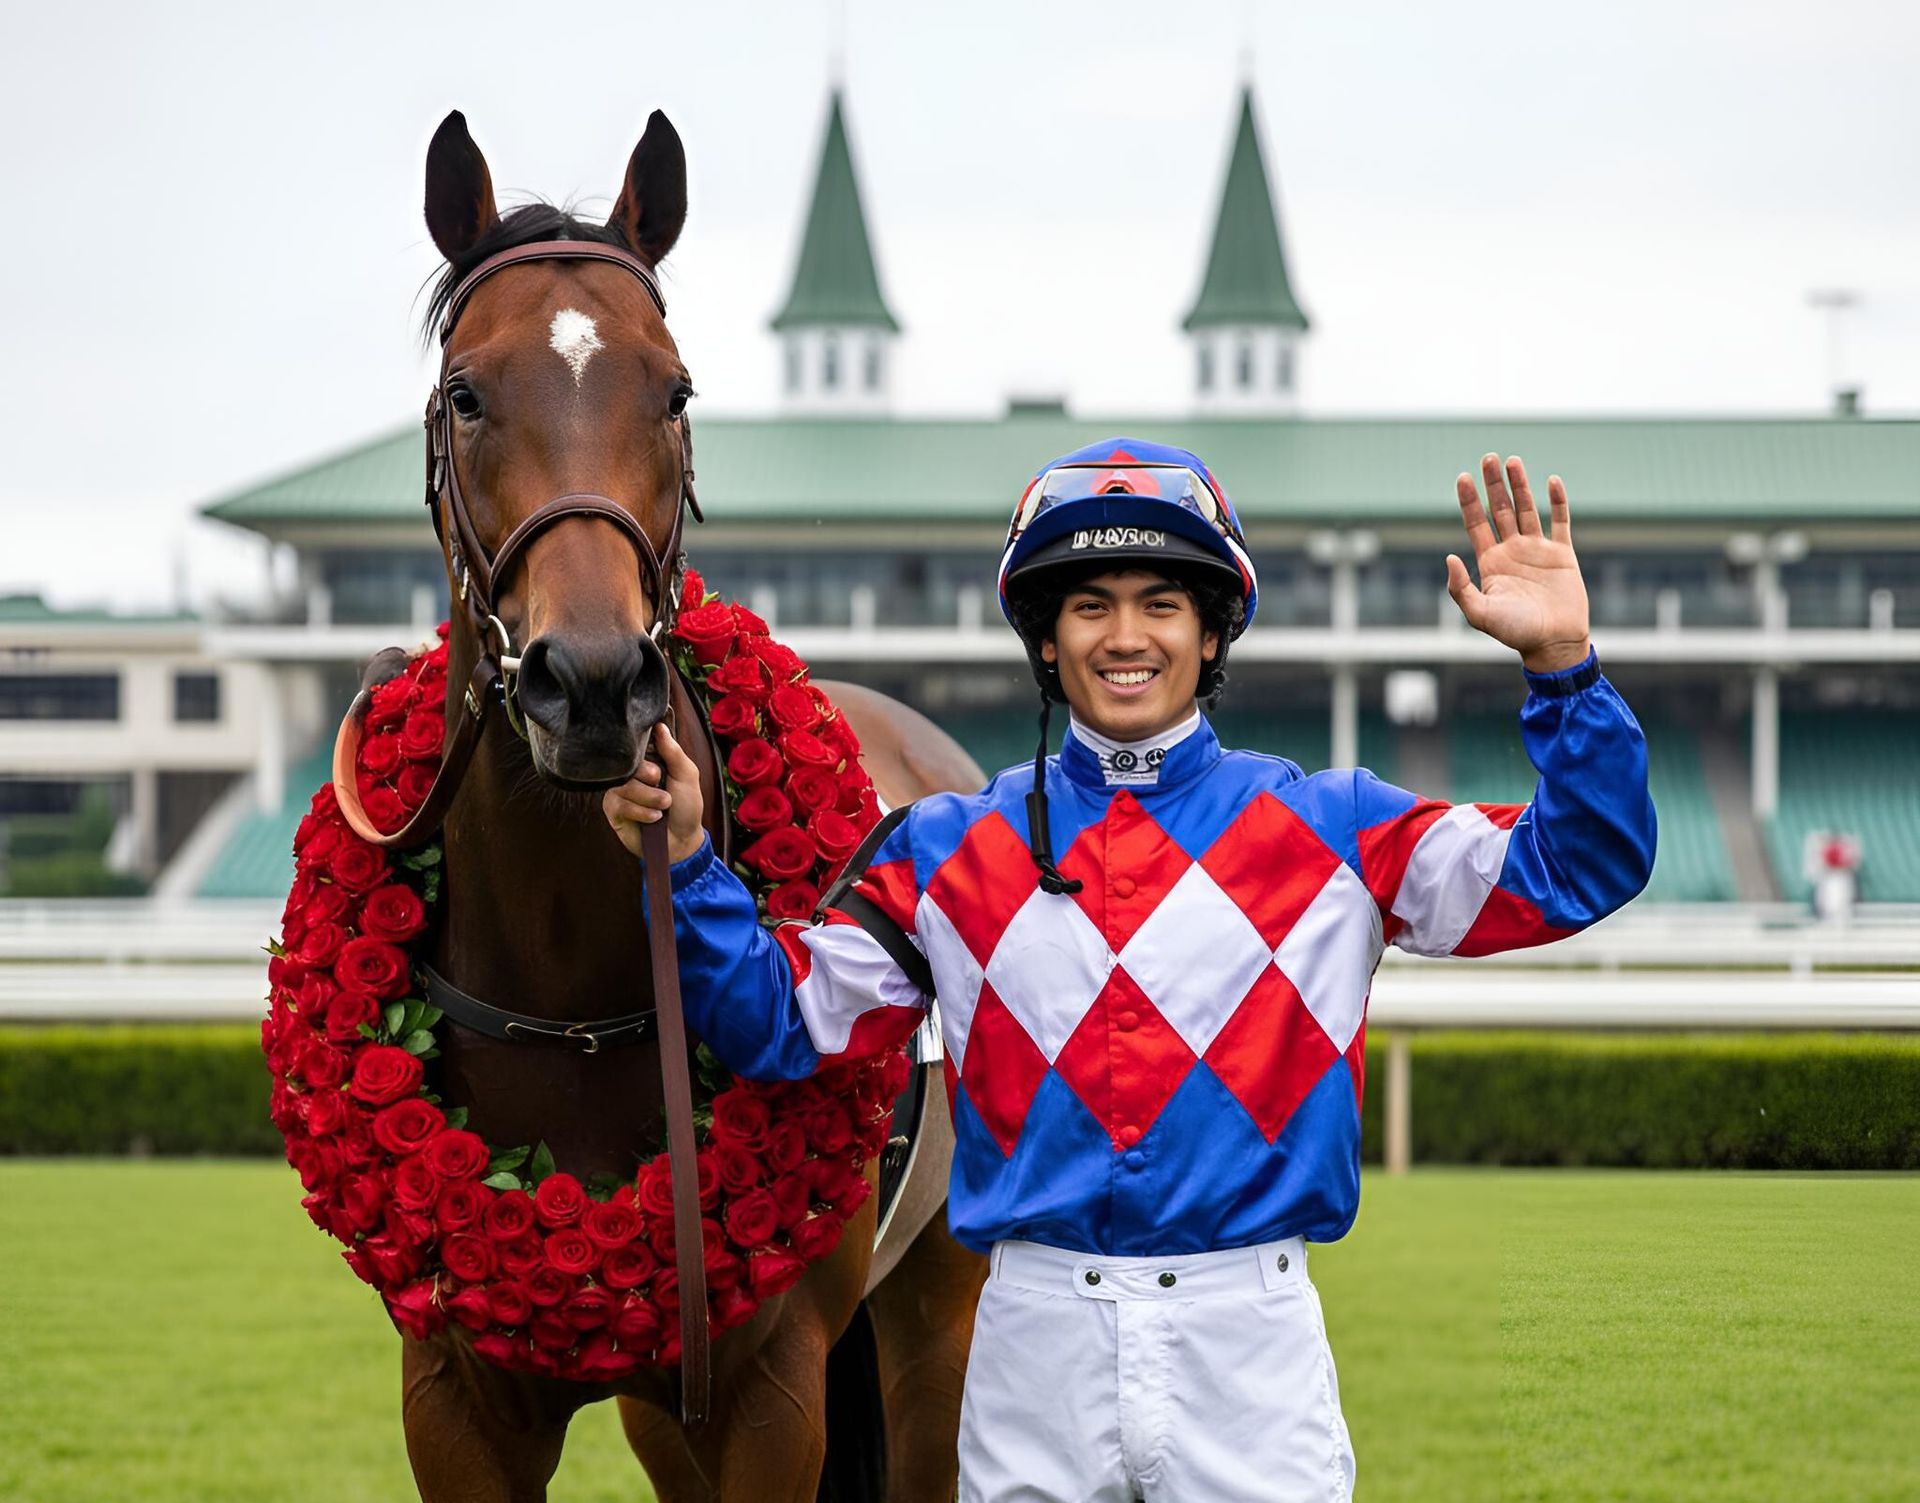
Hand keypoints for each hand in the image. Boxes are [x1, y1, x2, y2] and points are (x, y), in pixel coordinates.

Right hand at [602, 723, 705, 864]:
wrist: (681, 841)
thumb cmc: (686, 808)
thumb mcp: (687, 776)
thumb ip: (674, 752)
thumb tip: (660, 726)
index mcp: (648, 760)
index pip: (637, 744)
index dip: (645, 750)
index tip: (658, 760)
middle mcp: (631, 773)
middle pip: (628, 763)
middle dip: (649, 775)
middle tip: (661, 784)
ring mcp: (619, 790)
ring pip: (624, 785)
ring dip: (650, 798)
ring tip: (663, 807)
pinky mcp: (612, 810)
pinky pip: (619, 803)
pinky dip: (641, 812)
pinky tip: (652, 818)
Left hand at [1447, 454, 1592, 673]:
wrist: (1553, 644)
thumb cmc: (1515, 633)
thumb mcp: (1480, 614)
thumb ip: (1460, 588)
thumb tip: (1449, 557)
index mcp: (1490, 562)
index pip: (1476, 523)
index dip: (1468, 500)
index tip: (1462, 477)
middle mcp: (1512, 551)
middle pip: (1499, 509)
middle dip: (1493, 484)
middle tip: (1488, 457)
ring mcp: (1537, 550)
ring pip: (1527, 509)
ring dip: (1520, 485)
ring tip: (1512, 460)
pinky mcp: (1562, 554)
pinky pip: (1560, 521)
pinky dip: (1557, 501)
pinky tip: (1551, 481)